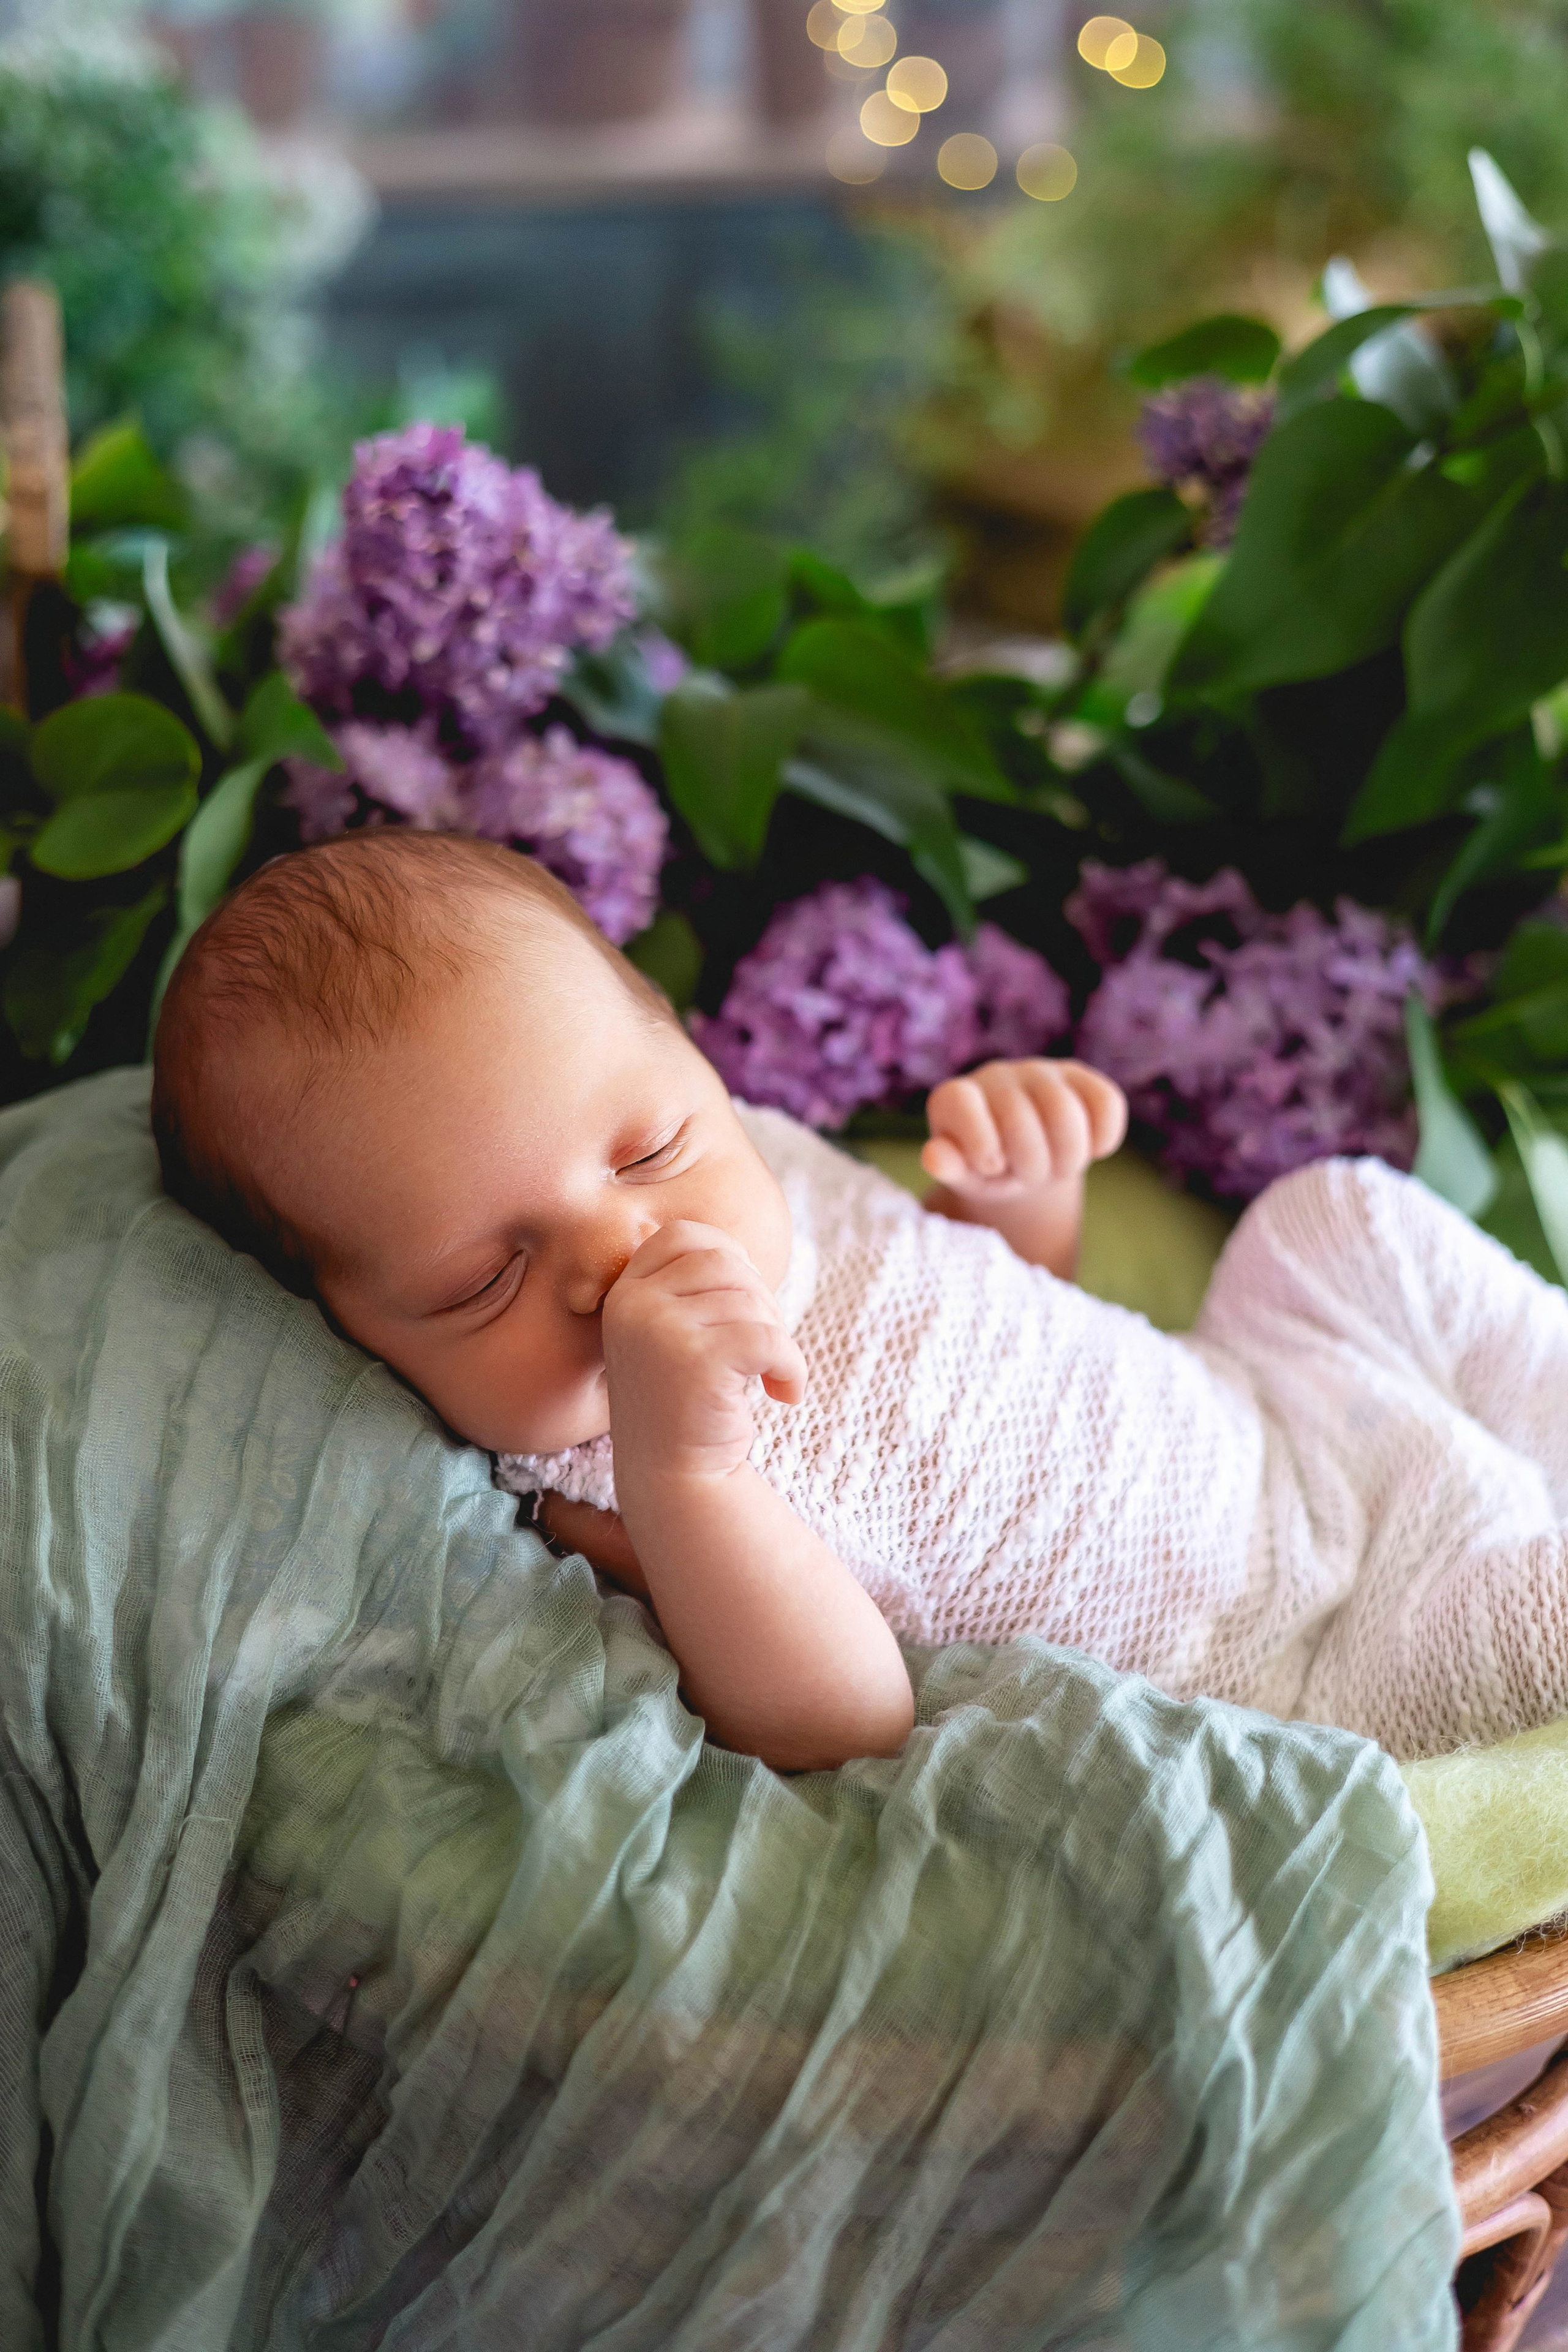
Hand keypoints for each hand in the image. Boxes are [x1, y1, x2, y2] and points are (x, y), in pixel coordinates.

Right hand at [602, 1220, 805, 1490]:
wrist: (674, 1481)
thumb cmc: (686, 1405)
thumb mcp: (675, 1336)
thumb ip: (693, 1291)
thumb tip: (741, 1252)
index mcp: (625, 1294)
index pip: (683, 1235)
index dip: (728, 1255)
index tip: (747, 1301)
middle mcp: (632, 1305)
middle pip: (723, 1261)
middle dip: (760, 1299)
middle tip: (767, 1348)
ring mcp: (658, 1331)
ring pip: (749, 1300)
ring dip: (778, 1338)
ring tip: (772, 1377)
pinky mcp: (693, 1361)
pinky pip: (767, 1337)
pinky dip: (792, 1365)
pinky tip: (787, 1394)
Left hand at [921, 1058, 1126, 1201]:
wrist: (1026, 1161)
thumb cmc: (988, 1171)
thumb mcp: (966, 1176)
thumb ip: (950, 1166)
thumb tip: (935, 1156)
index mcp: (955, 1097)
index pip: (961, 1103)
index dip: (980, 1141)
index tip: (992, 1167)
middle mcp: (995, 1075)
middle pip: (1020, 1120)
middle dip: (1031, 1166)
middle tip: (1031, 1178)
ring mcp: (1040, 1072)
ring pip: (1066, 1112)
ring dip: (1068, 1158)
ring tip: (1058, 1168)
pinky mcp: (1081, 1077)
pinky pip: (1106, 1103)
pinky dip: (1103, 1139)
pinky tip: (1092, 1150)